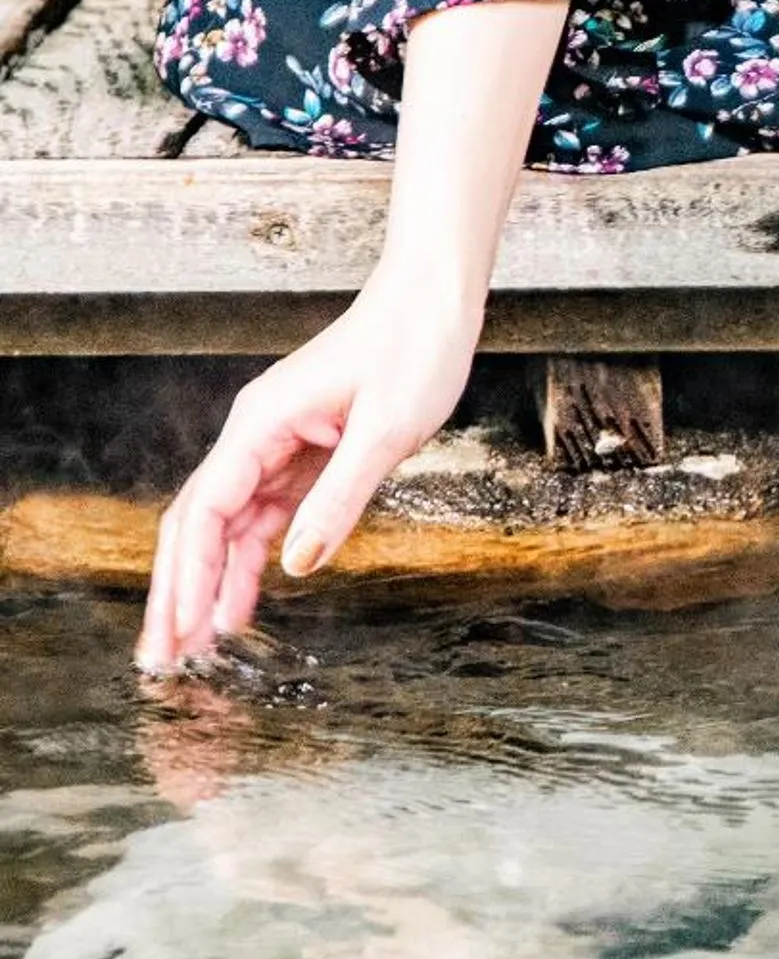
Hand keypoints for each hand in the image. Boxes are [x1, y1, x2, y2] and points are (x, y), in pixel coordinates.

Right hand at [136, 0, 569, 676]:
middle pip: (199, 526)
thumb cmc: (415, 349)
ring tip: (197, 646)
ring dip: (212, 583)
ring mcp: (279, 444)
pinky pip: (267, 513)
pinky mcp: (307, 450)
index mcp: (261, 427)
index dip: (189, 577)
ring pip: (230, 526)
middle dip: (178, 592)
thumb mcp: (386, 431)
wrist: (435, 299)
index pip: (205, 514)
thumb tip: (296, 566)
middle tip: (162, 659)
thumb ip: (340, 498)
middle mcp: (257, 436)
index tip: (183, 630)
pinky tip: (246, 599)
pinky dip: (252, 558)